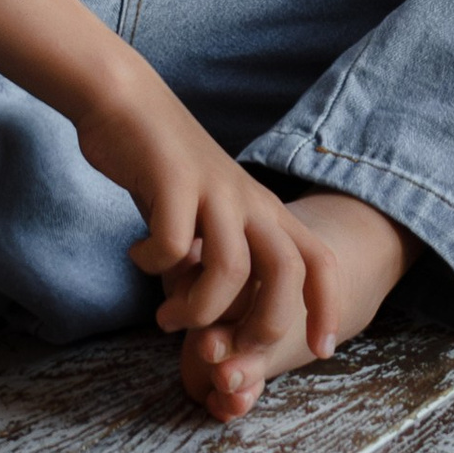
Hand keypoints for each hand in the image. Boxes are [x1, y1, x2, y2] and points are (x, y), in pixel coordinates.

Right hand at [75, 65, 342, 361]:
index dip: (328, 305)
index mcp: (265, 209)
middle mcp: (249, 198)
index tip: (323, 349)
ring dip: (197, 309)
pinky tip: (138, 257)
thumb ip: (218, 262)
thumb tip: (216, 323)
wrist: (125, 103)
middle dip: (262, 323)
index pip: (320, 259)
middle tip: (220, 349)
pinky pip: (173, 245)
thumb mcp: (206, 216)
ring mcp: (213, 188)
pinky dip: (154, 265)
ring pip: (231, 267)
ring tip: (166, 318)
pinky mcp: (173, 180)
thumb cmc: (164, 171)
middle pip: (286, 269)